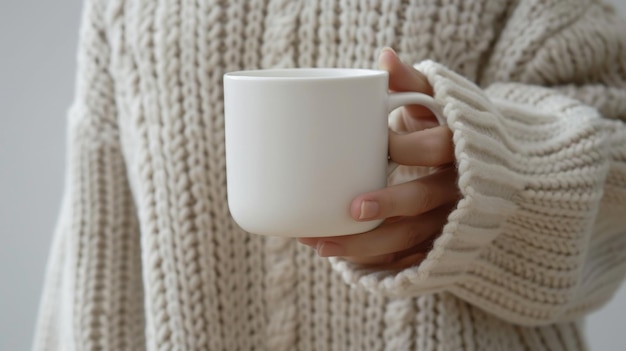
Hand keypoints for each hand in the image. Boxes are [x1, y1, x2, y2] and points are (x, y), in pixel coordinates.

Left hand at [298, 48, 458, 269]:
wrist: (484, 168)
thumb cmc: (448, 129)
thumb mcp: (438, 103)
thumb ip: (412, 83)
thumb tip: (384, 57)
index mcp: (460, 149)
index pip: (438, 147)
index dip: (408, 146)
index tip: (379, 141)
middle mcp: (459, 189)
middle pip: (425, 201)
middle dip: (388, 206)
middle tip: (350, 208)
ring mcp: (449, 221)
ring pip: (411, 238)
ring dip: (366, 245)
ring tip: (322, 245)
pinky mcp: (438, 243)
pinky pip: (410, 258)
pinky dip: (378, 262)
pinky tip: (345, 263)